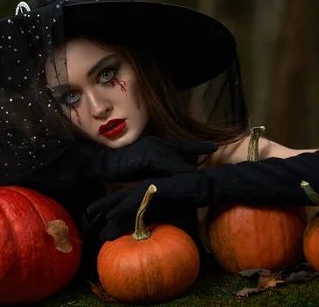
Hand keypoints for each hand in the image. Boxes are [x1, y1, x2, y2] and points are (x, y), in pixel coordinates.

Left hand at [86, 173, 208, 241]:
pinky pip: (135, 200)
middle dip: (102, 208)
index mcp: (146, 199)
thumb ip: (162, 226)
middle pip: (119, 201)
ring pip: (122, 200)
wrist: (204, 187)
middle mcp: (144, 193)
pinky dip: (121, 208)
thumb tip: (156, 243)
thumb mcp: (172, 218)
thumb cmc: (189, 202)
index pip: (126, 209)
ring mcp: (147, 190)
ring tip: (90, 214)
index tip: (102, 230)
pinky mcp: (152, 189)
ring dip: (105, 207)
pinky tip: (110, 215)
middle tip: (86, 217)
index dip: (113, 218)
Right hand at [97, 136, 217, 181]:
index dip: (196, 145)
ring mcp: (151, 148)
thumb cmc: (121, 167)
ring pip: (176, 155)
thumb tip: (173, 175)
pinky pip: (166, 163)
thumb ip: (158, 168)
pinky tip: (188, 173)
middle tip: (215, 147)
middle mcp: (156, 143)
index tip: (214, 145)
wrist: (103, 164)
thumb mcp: (144, 167)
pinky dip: (177, 168)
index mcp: (156, 145)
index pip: (180, 145)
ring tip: (205, 166)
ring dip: (190, 161)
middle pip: (182, 146)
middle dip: (198, 147)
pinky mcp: (146, 157)